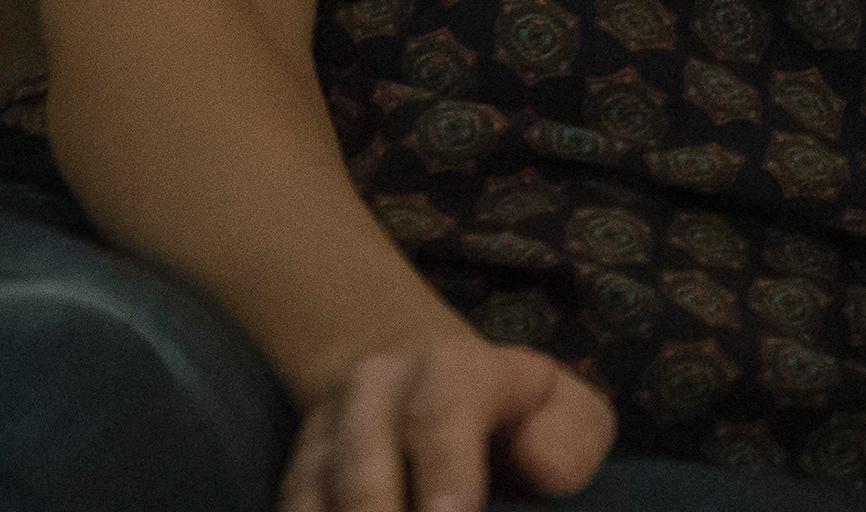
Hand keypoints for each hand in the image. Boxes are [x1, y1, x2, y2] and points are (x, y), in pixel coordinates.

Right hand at [278, 329, 616, 511]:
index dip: (444, 473)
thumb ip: (571, 435)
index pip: (441, 415)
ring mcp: (327, 433)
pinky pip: (294, 511)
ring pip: (315, 496)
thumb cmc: (512, 410)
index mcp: (451, 368)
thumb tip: (546, 472)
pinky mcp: (298, 476)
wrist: (418, 377)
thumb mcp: (563, 405)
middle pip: (363, 467)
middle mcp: (375, 390)